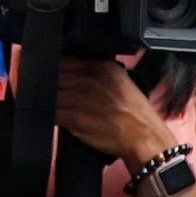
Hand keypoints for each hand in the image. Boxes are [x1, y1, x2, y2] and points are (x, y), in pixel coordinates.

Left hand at [54, 56, 173, 167]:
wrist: (144, 136)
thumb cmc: (134, 112)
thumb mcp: (120, 79)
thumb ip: (95, 71)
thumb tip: (70, 70)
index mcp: (101, 65)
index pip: (63, 60)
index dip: (58, 70)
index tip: (61, 79)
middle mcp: (90, 78)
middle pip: (54, 77)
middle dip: (54, 86)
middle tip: (66, 97)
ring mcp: (81, 97)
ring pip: (51, 95)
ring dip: (55, 103)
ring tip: (68, 109)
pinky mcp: (75, 118)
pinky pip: (52, 113)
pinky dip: (55, 117)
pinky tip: (66, 119)